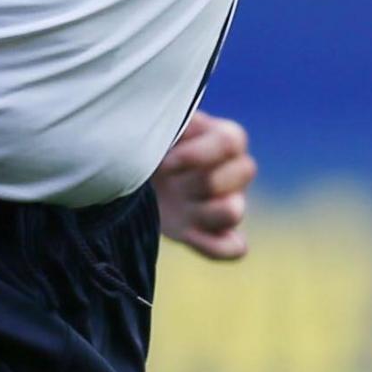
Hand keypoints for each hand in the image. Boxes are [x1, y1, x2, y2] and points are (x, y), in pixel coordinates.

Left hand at [152, 111, 256, 260]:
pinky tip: (187, 235)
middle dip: (198, 181)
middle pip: (243, 173)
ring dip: (205, 211)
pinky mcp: (213, 235)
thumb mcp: (155, 126)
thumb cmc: (144, 145)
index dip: (197, 155)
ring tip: (177, 207)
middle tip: (169, 182)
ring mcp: (226, 204)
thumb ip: (171, 123)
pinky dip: (212, 246)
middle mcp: (233, 171)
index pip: (231, 142)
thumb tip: (172, 126)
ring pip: (236, 211)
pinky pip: (234, 249)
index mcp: (223, 138)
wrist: (128, 178)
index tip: (165, 163)